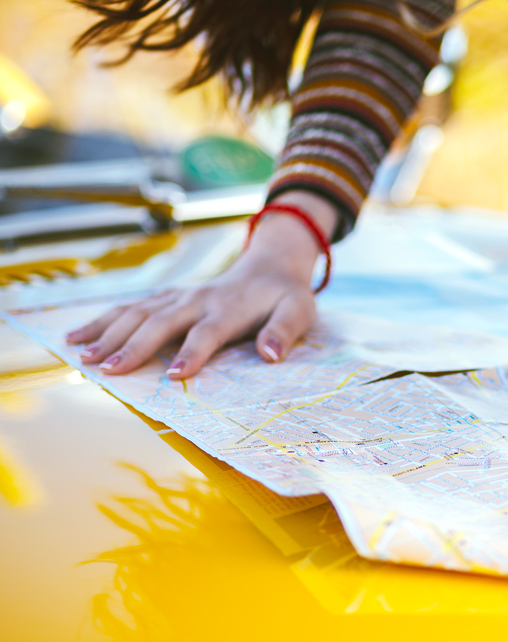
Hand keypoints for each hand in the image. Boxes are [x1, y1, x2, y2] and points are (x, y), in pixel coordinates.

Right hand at [66, 192, 335, 378]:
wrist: (270, 265)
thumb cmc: (285, 297)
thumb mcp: (298, 312)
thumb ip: (284, 331)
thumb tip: (271, 354)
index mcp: (229, 308)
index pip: (207, 333)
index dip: (192, 353)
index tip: (175, 376)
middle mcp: (198, 299)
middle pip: (161, 322)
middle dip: (134, 345)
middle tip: (108, 369)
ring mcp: (178, 295)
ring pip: (137, 312)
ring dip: (109, 333)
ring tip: (83, 356)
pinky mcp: (166, 297)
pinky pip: (130, 307)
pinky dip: (102, 320)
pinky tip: (75, 336)